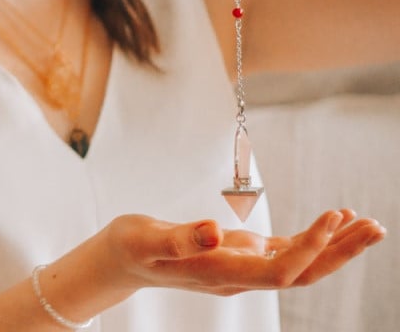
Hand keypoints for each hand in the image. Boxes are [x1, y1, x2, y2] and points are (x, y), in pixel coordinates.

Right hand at [102, 209, 385, 294]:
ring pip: (299, 264)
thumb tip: (215, 231)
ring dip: (336, 247)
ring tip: (370, 225)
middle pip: (301, 274)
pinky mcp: (240, 255)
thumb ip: (180, 237)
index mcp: (219, 273)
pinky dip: (313, 238)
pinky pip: (285, 252)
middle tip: (375, 226)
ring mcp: (241, 268)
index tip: (333, 218)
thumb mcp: (147, 238)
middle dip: (340, 253)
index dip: (310, 249)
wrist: (121, 260)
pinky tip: (334, 223)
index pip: (277, 271)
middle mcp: (238, 276)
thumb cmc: (132, 246)